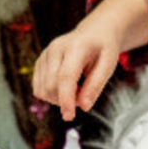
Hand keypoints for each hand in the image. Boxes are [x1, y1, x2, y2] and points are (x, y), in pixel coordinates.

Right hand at [33, 0, 147, 118]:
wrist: (94, 32)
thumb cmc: (103, 48)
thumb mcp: (109, 64)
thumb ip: (96, 85)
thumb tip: (84, 106)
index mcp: (76, 46)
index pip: (65, 76)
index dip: (66, 99)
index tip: (69, 116)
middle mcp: (56, 48)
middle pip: (51, 85)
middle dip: (65, 100)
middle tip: (84, 96)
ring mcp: (45, 53)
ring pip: (42, 88)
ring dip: (58, 98)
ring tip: (77, 89)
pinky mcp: (40, 60)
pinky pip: (38, 87)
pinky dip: (51, 94)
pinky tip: (65, 87)